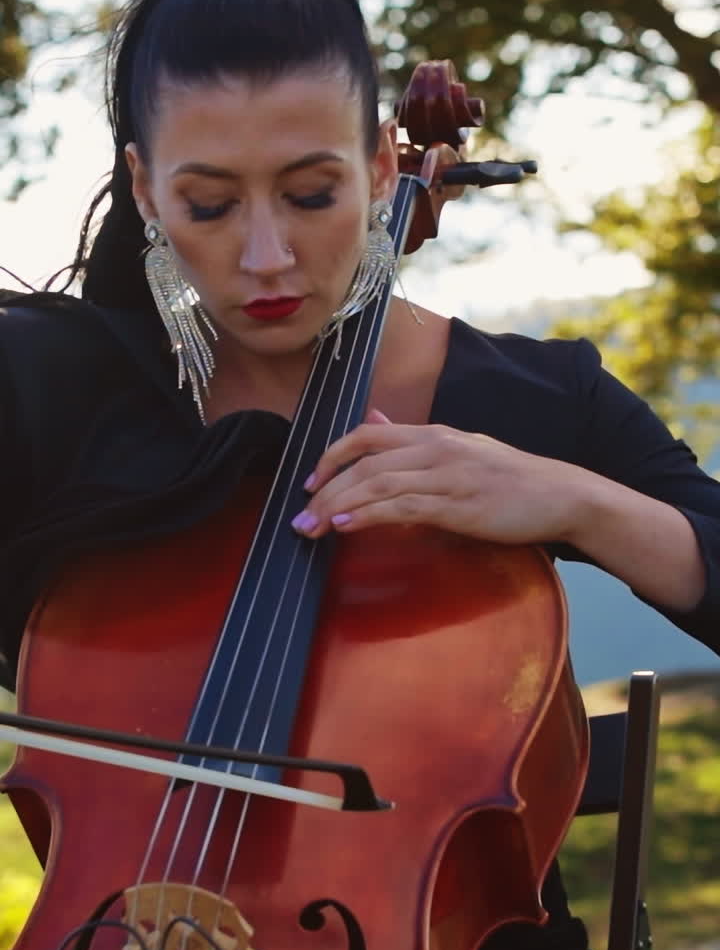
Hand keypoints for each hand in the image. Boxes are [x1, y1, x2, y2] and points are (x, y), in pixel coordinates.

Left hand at [291, 409, 589, 544]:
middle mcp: (436, 447)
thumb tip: (376, 421)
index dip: (331, 456)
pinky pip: (402, 507)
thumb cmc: (513, 482)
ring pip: (376, 484)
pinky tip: (345, 526)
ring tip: (309, 527)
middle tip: (298, 517)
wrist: (563, 496)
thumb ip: (415, 442)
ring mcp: (447, 474)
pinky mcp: (458, 504)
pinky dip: (368, 516)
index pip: (367, 434)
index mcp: (434, 435)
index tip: (310, 483)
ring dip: (337, 506)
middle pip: (363, 462)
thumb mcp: (460, 451)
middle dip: (324, 489)